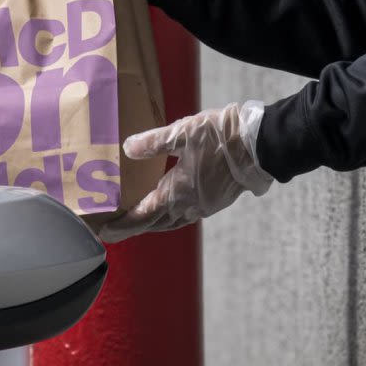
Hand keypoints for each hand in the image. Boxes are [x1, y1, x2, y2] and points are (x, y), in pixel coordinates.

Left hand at [98, 101, 272, 242]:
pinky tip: (169, 205)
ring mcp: (205, 205)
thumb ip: (153, 142)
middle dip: (134, 227)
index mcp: (178, 192)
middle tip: (114, 230)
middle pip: (156, 223)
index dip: (123, 225)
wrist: (261, 144)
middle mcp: (190, 205)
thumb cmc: (221, 137)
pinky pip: (187, 214)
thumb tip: (127, 148)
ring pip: (172, 221)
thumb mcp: (182, 133)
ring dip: (153, 223)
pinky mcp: (216, 200)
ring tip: (138, 221)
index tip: (104, 232)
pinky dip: (171, 215)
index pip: (143, 215)